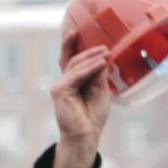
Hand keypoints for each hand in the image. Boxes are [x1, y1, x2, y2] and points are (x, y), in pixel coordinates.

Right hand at [50, 34, 110, 167]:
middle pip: (75, 60)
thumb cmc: (93, 116)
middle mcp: (64, 81)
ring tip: (107, 53)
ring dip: (92, 59)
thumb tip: (103, 58)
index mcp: (72, 81)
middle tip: (105, 48)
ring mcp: (60, 85)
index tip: (75, 31)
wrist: (86, 135)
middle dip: (90, 52)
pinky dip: (90, 69)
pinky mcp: (60, 90)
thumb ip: (99, 75)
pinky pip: (76, 75)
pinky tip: (101, 64)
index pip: (70, 59)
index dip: (70, 44)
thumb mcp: (100, 92)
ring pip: (76, 66)